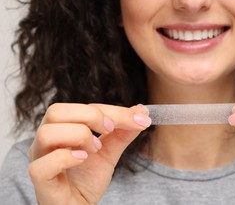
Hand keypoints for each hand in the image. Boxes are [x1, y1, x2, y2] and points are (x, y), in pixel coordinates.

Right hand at [29, 103, 151, 204]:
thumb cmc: (87, 180)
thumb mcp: (109, 152)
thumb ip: (122, 133)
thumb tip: (141, 111)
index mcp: (61, 128)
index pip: (83, 107)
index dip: (113, 110)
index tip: (138, 117)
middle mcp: (46, 140)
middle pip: (56, 111)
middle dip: (90, 116)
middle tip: (110, 130)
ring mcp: (40, 159)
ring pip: (47, 133)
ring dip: (78, 136)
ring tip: (94, 150)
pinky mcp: (40, 180)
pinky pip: (42, 165)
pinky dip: (65, 158)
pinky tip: (83, 159)